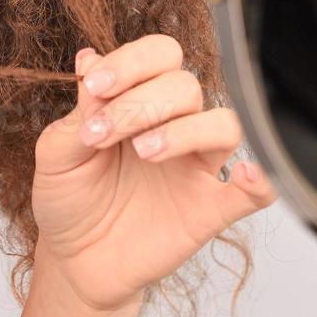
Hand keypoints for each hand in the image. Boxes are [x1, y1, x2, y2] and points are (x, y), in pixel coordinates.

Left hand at [31, 36, 276, 313]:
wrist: (72, 260)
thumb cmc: (67, 198)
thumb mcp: (57, 152)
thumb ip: (80, 110)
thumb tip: (90, 58)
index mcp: (138, 100)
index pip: (159, 55)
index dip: (132, 62)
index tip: (95, 86)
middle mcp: (173, 125)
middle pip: (187, 86)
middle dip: (141, 102)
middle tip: (101, 134)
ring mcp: (195, 167)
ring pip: (224, 125)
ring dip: (186, 130)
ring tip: (143, 152)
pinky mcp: (210, 210)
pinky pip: (253, 193)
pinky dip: (259, 180)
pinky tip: (243, 175)